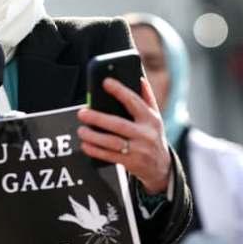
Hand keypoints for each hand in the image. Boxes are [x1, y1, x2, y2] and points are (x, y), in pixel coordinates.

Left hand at [77, 77, 170, 194]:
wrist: (161, 166)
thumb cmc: (153, 136)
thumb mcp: (155, 116)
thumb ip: (147, 97)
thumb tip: (139, 77)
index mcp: (150, 118)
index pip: (134, 101)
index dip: (120, 91)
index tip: (105, 82)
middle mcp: (145, 134)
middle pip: (119, 124)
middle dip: (98, 118)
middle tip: (82, 112)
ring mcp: (138, 149)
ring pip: (112, 142)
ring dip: (94, 136)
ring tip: (81, 130)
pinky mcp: (130, 162)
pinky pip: (109, 156)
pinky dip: (95, 151)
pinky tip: (85, 145)